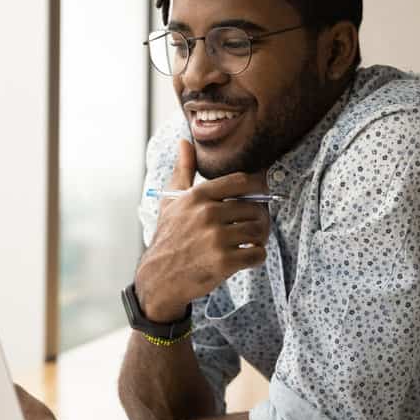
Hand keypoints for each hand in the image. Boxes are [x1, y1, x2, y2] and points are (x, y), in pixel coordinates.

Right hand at [135, 140, 270, 321]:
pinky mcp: (224, 262)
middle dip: (258, 218)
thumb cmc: (169, 236)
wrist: (159, 277)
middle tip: (253, 226)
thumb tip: (185, 142)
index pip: (241, 182)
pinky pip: (257, 254)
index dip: (254, 189)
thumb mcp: (171, 200)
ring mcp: (216, 239)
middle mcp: (208, 214)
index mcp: (198, 196)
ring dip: (259, 238)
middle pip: (254, 208)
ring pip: (258, 230)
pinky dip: (257, 256)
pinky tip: (246, 256)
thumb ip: (183, 170)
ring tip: (251, 241)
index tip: (256, 197)